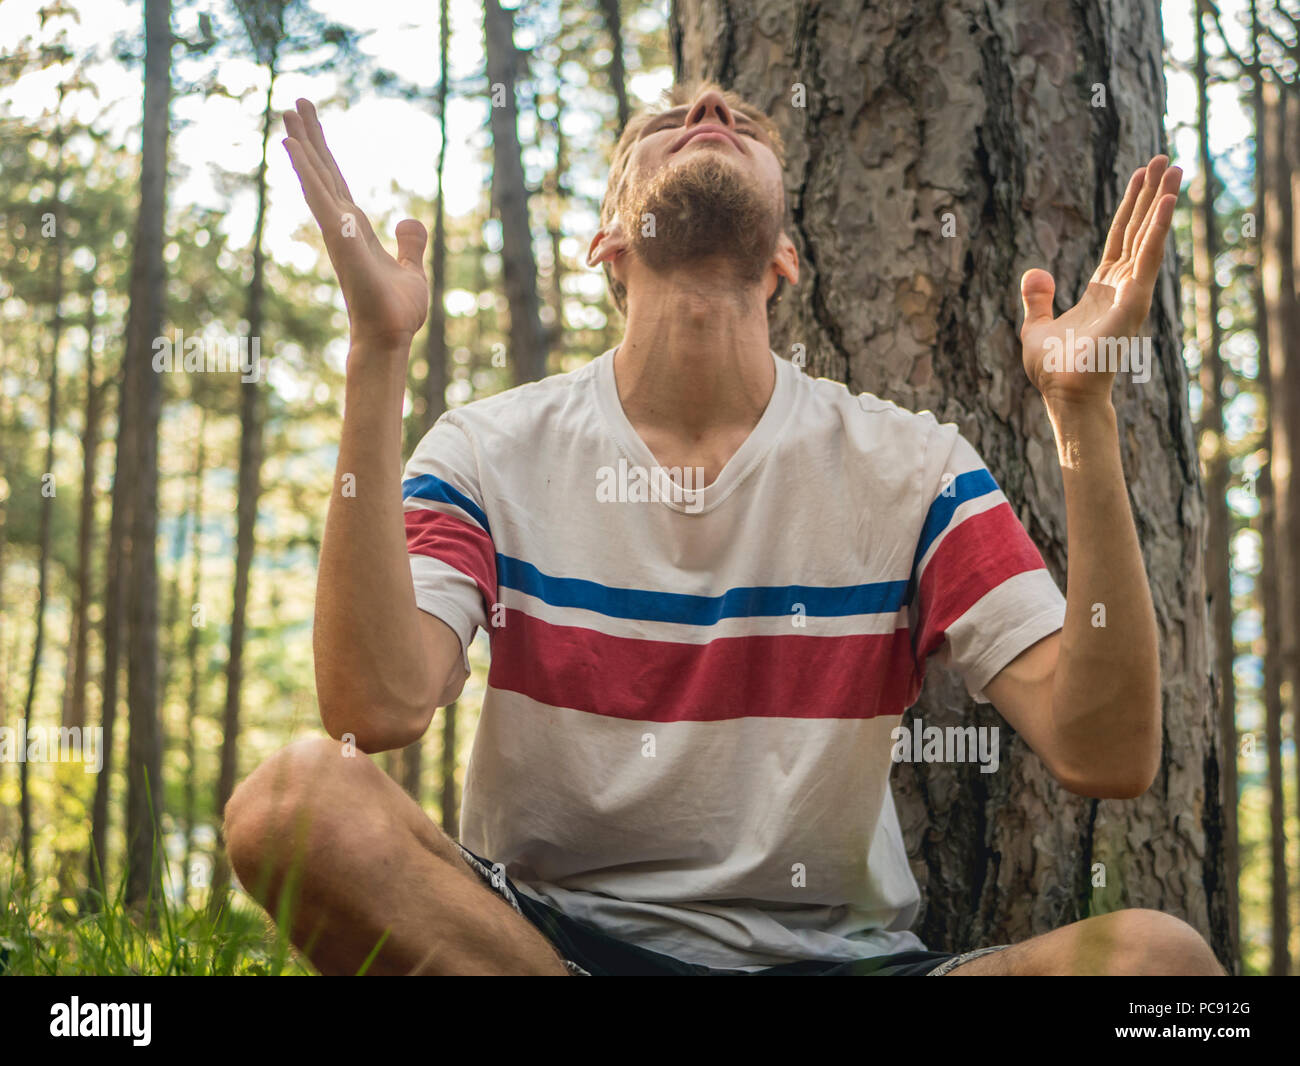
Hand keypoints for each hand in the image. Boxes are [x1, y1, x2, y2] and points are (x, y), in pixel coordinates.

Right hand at [282, 98, 428, 348]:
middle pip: (323, 171)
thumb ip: (410, 245)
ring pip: (315, 178)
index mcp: (356, 229)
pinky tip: (293, 146)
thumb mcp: (412, 270)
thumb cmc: (397, 312)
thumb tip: (410, 220)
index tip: (311, 124)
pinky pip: (319, 198)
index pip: (337, 182)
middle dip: (310, 137)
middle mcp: (341, 225)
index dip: (324, 153)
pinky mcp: (340, 237)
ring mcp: (337, 230)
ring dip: (302, 145)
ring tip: (288, 112)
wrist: (391, 336)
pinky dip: (306, 172)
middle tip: (295, 102)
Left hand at [1019, 155, 1181, 406]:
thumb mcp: (1035, 326)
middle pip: (1138, 230)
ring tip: (1175, 168)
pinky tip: (1167, 202)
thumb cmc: (1054, 370)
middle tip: (1166, 158)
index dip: (1129, 208)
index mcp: (1101, 289)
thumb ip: (1037, 298)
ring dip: (1161, 202)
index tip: (1140, 176)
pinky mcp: (1133, 301)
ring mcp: (1130, 293)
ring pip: (1148, 237)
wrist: (1064, 394)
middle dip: (1151, 194)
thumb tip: (1035, 272)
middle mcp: (1121, 287)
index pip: (1119, 239)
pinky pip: (1147, 258)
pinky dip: (1158, 229)